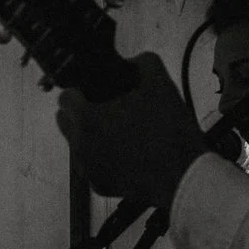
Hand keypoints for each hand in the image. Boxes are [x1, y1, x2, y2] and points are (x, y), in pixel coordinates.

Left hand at [56, 52, 209, 210]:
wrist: (183, 177)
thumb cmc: (168, 130)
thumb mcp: (161, 85)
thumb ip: (143, 63)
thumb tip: (132, 62)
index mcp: (86, 119)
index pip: (64, 97)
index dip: (79, 91)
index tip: (96, 93)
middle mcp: (78, 145)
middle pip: (65, 121)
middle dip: (80, 114)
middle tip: (108, 110)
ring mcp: (87, 169)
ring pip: (77, 145)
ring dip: (90, 136)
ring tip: (121, 133)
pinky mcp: (99, 186)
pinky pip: (92, 166)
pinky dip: (102, 159)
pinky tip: (127, 155)